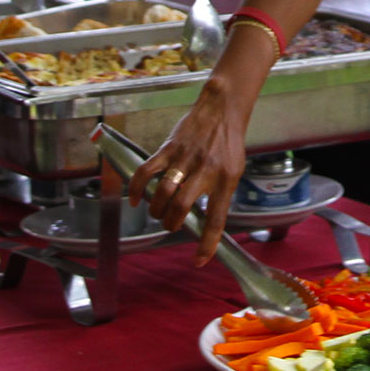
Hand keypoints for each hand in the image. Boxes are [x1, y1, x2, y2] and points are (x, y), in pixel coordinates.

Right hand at [127, 78, 254, 264]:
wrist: (221, 109)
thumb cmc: (228, 143)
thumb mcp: (234, 172)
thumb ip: (219, 195)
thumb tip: (205, 223)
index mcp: (225, 181)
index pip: (215, 220)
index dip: (207, 244)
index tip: (199, 261)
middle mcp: (205, 171)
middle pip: (182, 208)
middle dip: (172, 223)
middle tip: (171, 225)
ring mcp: (185, 159)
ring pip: (164, 193)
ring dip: (157, 209)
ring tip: (158, 213)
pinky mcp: (169, 148)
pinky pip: (147, 172)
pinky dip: (137, 188)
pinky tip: (136, 199)